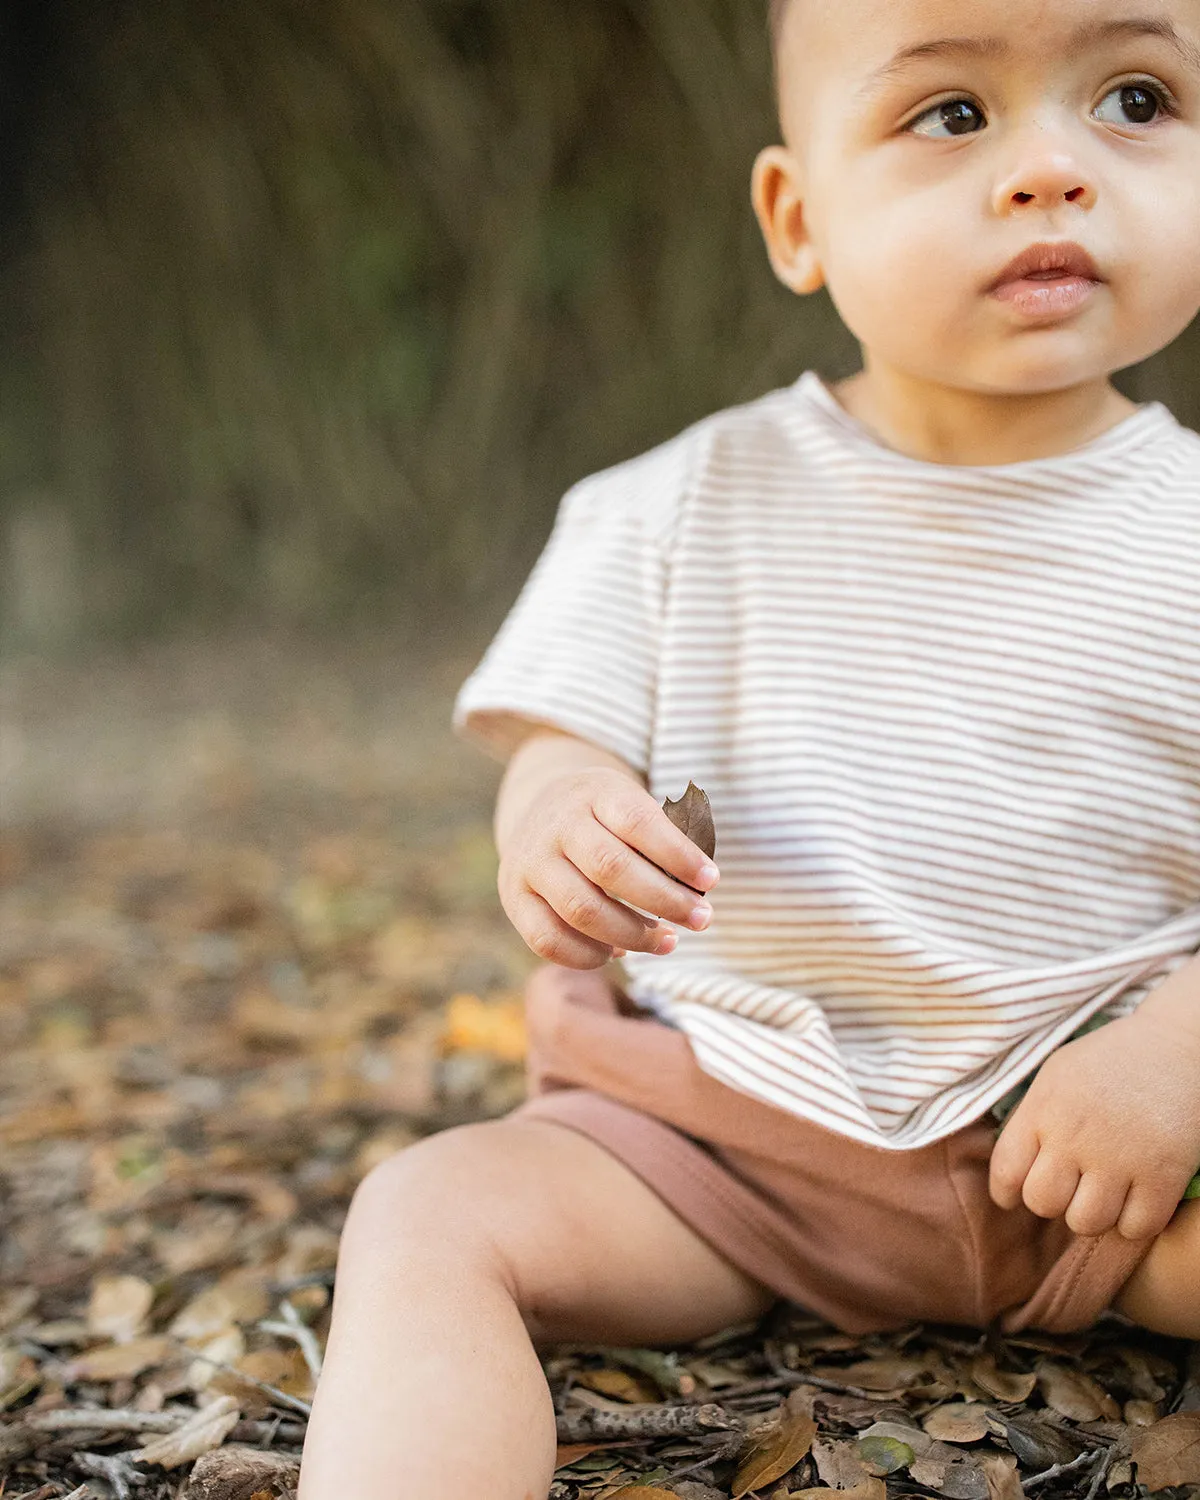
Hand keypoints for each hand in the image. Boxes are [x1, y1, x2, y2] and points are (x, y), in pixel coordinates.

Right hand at [497, 767, 718, 970]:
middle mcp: (556, 824)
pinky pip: (548, 940)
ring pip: (581, 909)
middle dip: (664, 901)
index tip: (711, 880)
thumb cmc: (606, 817)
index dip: (677, 855)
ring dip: (633, 935)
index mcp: (594, 792)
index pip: (637, 822)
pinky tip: (619, 953)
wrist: (539, 811)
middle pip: (610, 868)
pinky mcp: (513, 899)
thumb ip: (663, 840)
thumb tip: (697, 892)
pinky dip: (589, 956)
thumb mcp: (631, 805)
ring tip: (668, 942)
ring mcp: (529, 862)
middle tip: (701, 919)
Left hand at [988, 1009, 1199, 1239]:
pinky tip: (1136, 1199)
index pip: (1006, 1170)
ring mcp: (1119, 1157)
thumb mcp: (1056, 1076)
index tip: (1016, 1196)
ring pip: (1086, 1222)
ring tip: (1104, 1194)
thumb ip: (1032, 1118)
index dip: (1007, 1192)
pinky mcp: (1162, 1174)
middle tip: (1070, 1188)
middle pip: (1042, 1203)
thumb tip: (1012, 1167)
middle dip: (1053, 1202)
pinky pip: (1135, 1228)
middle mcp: (1074, 1135)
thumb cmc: (1110, 1061)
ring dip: (1093, 1215)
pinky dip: (1134, 1223)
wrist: (1176, 1046)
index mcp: (1043, 1107)